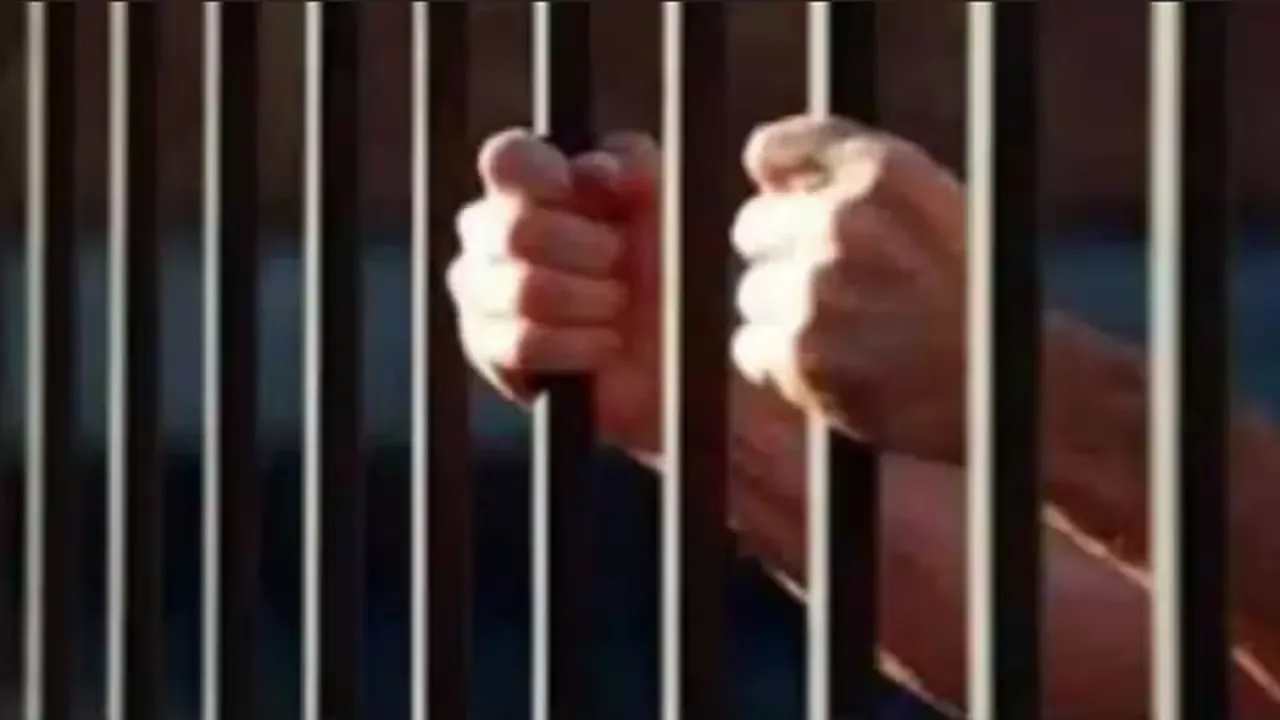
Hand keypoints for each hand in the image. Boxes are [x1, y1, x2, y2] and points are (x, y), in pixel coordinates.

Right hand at [448, 129, 662, 455]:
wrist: (670, 346)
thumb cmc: (658, 260)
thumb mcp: (660, 199)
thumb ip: (632, 163)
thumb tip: (595, 169)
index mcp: (524, 183)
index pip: (505, 159)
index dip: (540, 171)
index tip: (576, 189)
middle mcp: (488, 231)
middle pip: (518, 231)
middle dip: (591, 251)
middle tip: (620, 262)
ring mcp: (479, 290)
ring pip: (526, 291)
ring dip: (591, 301)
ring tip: (615, 305)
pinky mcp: (486, 350)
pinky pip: (526, 344)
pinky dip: (580, 345)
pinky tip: (604, 342)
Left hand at [731, 115, 968, 462]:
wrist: (1008, 389)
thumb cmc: (965, 291)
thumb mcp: (927, 199)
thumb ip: (843, 164)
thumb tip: (758, 162)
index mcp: (880, 171)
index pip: (770, 149)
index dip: (783, 191)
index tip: (801, 213)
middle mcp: (844, 221)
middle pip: (752, 228)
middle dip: (784, 257)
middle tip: (845, 290)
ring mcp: (817, 289)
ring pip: (753, 294)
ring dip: (787, 317)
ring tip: (856, 334)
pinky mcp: (800, 353)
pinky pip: (750, 349)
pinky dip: (783, 365)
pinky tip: (840, 367)